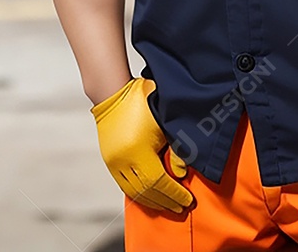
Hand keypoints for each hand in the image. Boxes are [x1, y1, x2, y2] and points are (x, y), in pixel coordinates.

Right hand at [91, 76, 193, 213]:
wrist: (112, 91)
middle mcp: (123, 160)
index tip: (188, 200)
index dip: (175, 194)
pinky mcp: (109, 160)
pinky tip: (149, 195)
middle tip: (181, 207)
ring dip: (151, 201)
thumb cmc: (142, 101)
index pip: (160, 182)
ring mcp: (113, 162)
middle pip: (146, 191)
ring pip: (133, 192)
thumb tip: (182, 174)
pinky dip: (138, 193)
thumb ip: (175, 149)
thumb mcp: (163, 121)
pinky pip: (123, 185)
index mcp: (138, 150)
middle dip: (166, 201)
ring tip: (167, 205)